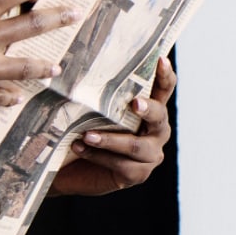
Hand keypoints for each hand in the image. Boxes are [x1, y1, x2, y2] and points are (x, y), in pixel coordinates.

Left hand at [50, 49, 174, 196]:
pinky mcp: (138, 174)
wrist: (70, 168)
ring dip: (110, 140)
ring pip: (136, 146)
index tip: (161, 60)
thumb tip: (84, 68)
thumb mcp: (92, 112)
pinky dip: (98, 156)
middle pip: (159, 116)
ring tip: (86, 135)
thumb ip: (100, 98)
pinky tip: (79, 148)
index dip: (165, 75)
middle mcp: (157, 131)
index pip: (164, 89)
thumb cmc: (85, 132)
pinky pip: (121, 165)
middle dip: (147, 108)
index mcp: (150, 110)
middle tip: (134, 103)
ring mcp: (151, 154)